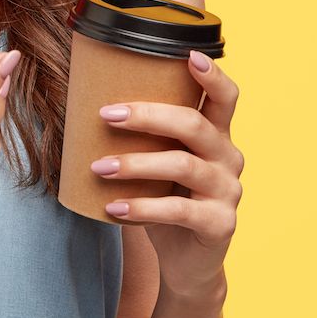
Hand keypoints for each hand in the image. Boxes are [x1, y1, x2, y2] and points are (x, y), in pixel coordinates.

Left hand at [91, 49, 242, 299]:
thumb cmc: (166, 199)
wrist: (185, 263)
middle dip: (148, 115)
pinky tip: (113, 209)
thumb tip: (87, 100)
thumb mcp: (159, 163)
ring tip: (98, 167)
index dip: (212, 75)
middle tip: (106, 115)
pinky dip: (141, 208)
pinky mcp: (220, 224)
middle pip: (194, 124)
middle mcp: (229, 157)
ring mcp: (228, 191)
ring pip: (183, 165)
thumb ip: (145, 136)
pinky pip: (178, 210)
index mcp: (217, 135)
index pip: (226, 97)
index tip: (189, 55)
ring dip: (135, 164)